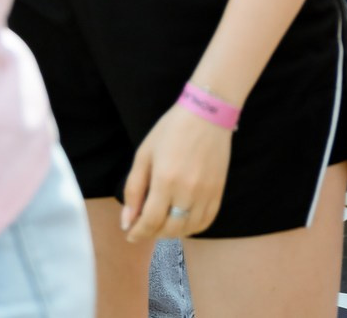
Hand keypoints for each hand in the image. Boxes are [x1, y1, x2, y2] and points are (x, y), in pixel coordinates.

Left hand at [120, 99, 232, 241]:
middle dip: (152, 233)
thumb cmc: (171, 130)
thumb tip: (127, 222)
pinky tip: (183, 220)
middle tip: (144, 226)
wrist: (208, 113)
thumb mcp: (144, 155)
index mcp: (165, 180)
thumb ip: (133, 190)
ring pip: (188, 228)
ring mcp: (206, 192)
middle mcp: (187, 190)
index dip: (137, 233)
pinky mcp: (219, 190)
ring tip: (162, 223)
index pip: (150, 222)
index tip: (130, 234)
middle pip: (169, 229)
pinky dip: (193, 227)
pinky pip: (206, 221)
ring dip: (172, 232)